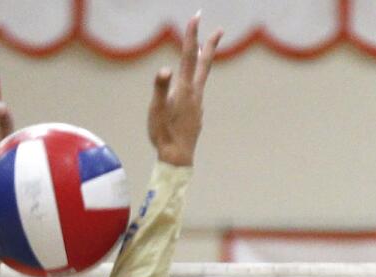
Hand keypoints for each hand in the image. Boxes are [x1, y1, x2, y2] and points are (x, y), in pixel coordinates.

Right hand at [149, 14, 222, 165]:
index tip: (196, 17)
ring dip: (202, 61)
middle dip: (210, 45)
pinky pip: (197, 91)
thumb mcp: (156, 110)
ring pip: (201, 77)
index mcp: (184, 90)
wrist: (178, 159)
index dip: (191, 35)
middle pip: (203, 65)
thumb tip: (165, 69)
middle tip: (219, 30)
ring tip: (201, 50)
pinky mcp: (196, 114)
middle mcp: (195, 94)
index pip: (187, 56)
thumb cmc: (163, 134)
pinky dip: (195, 79)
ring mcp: (197, 105)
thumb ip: (160, 88)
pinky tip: (190, 85)